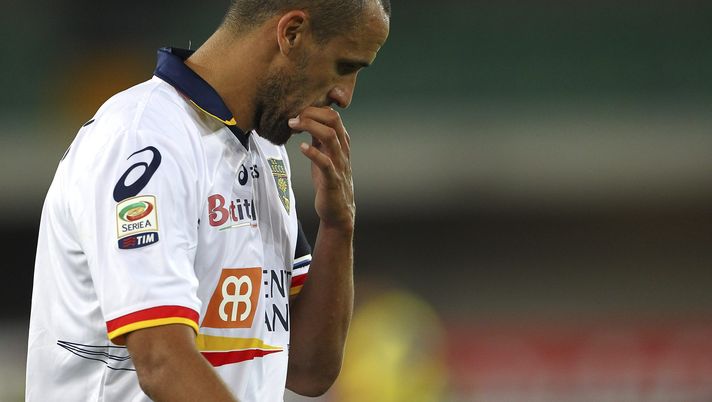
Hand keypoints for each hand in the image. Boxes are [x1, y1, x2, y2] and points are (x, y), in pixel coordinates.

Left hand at [288, 107, 354, 230]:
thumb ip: (318, 138)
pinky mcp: (333, 179)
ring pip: (331, 136)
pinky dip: (313, 153)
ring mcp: (339, 163)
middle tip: (293, 116)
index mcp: (341, 142)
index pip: (332, 114)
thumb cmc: (329, 181)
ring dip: (310, 127)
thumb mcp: (324, 155)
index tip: (295, 113)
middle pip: (334, 119)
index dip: (313, 109)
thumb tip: (304, 120)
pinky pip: (325, 162)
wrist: (338, 210)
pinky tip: (301, 147)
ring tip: (293, 125)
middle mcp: (342, 149)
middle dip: (312, 113)